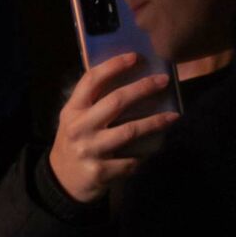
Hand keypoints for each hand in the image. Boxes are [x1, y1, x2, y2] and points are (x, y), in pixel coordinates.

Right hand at [49, 53, 177, 203]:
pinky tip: (151, 150)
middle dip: (142, 88)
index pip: (91, 81)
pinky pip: (131, 160)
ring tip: (173, 116)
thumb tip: (131, 79)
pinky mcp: (100, 171)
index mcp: (72, 110)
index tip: (135, 57)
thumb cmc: (76, 141)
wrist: (62, 179)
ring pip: (129, 131)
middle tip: (163, 80)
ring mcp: (89, 150)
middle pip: (115, 102)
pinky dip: (144, 155)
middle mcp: (79, 128)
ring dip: (154, 122)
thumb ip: (94, 103)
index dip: (113, 66)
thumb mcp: (76, 119)